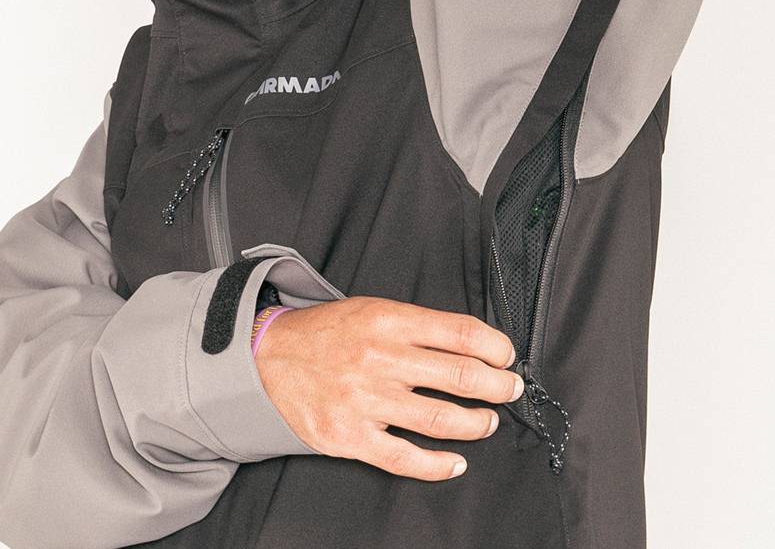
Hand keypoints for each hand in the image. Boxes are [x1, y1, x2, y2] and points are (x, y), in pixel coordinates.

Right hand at [254, 296, 523, 480]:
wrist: (266, 359)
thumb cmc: (325, 335)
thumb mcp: (371, 310)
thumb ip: (417, 327)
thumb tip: (470, 345)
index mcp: (388, 321)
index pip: (462, 333)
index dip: (496, 347)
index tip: (507, 357)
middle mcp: (380, 359)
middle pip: (462, 376)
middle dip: (498, 387)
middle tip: (509, 390)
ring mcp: (365, 401)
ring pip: (442, 419)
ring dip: (477, 423)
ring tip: (487, 422)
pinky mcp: (350, 436)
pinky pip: (405, 458)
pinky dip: (438, 465)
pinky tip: (455, 462)